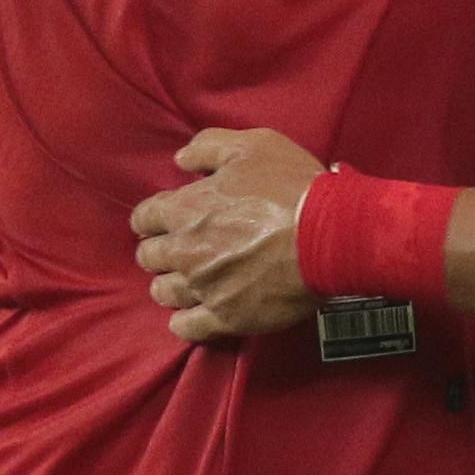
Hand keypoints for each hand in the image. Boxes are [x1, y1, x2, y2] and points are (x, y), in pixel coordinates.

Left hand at [131, 125, 324, 343]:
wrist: (330, 236)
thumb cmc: (292, 186)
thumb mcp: (252, 145)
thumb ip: (208, 147)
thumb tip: (181, 160)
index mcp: (186, 208)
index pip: (145, 217)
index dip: (152, 217)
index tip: (163, 220)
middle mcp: (186, 250)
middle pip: (150, 257)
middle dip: (159, 251)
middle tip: (177, 249)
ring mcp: (205, 287)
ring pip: (164, 293)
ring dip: (170, 285)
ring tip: (184, 282)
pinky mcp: (227, 316)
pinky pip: (188, 328)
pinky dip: (184, 323)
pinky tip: (189, 317)